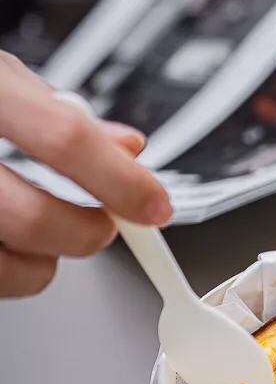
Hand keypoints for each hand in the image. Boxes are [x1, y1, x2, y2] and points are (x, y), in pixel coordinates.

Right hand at [0, 52, 172, 297]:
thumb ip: (59, 114)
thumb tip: (127, 147)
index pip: (63, 138)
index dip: (120, 179)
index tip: (152, 205)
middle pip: (33, 218)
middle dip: (88, 234)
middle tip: (104, 224)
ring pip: (7, 267)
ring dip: (45, 264)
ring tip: (49, 235)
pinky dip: (9, 270)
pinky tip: (7, 241)